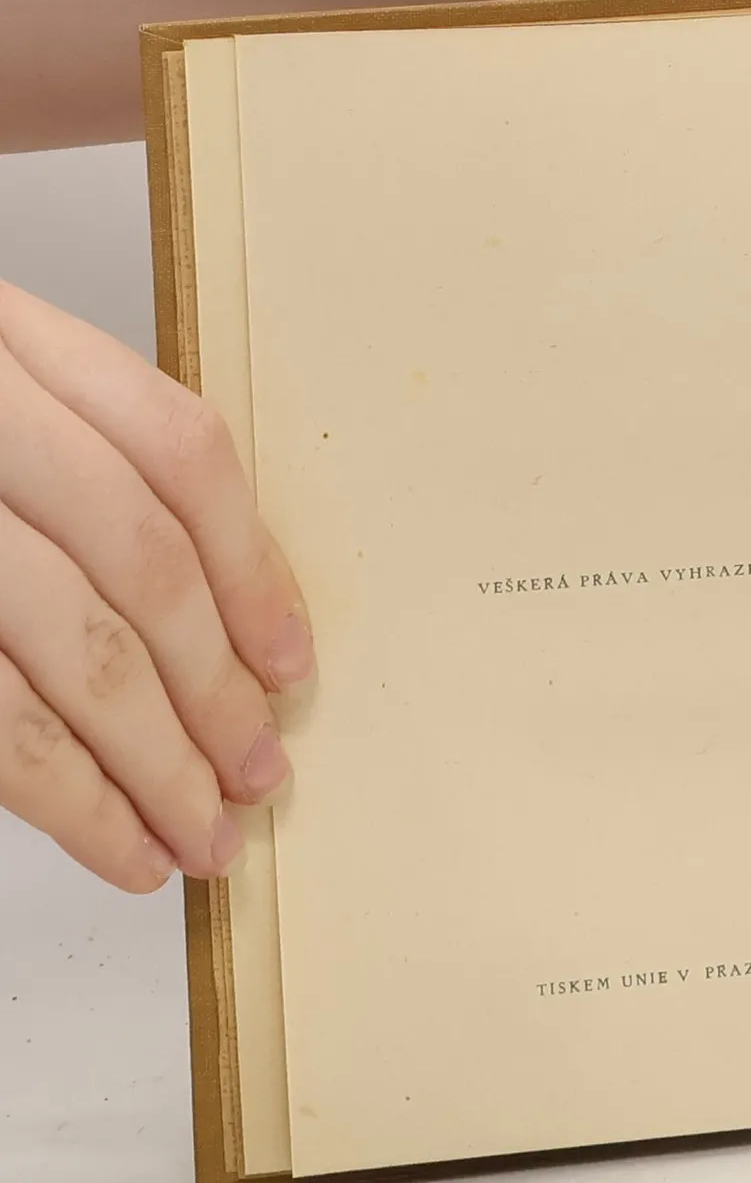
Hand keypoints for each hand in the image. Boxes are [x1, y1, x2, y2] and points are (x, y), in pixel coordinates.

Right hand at [0, 281, 312, 891]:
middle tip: (255, 780)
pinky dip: (61, 794)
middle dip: (211, 691)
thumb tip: (211, 626)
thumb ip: (62, 469)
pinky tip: (113, 842)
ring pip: (75, 651)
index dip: (254, 567)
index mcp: (1, 341)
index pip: (176, 452)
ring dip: (153, 765)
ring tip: (201, 840)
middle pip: (138, 566)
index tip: (289, 662)